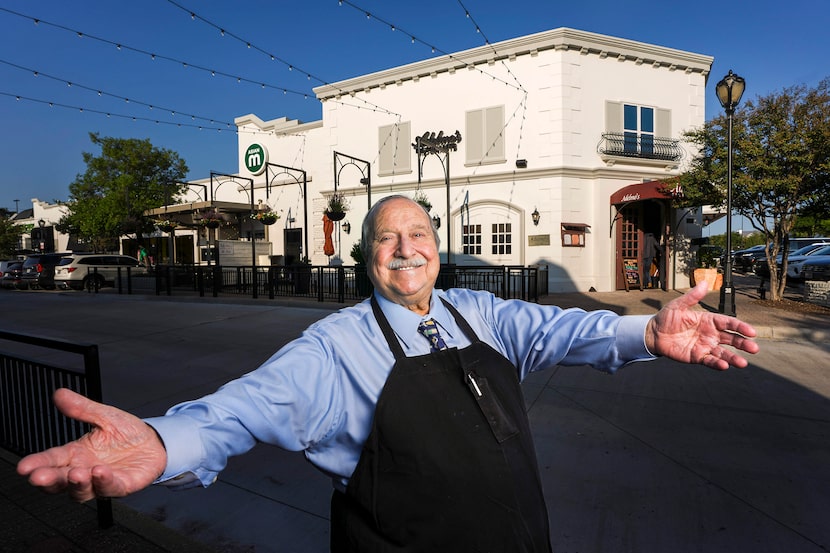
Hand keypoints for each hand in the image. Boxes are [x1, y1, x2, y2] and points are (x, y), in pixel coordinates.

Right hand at [16, 388, 166, 502]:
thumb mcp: (104, 416)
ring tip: (76, 473)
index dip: (37, 464)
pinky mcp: (122, 485)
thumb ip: (82, 409)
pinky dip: (104, 481)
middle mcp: (85, 470)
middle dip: (50, 480)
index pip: (52, 460)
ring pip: (82, 491)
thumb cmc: (126, 433)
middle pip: (60, 481)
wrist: (154, 442)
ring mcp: (101, 481)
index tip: (24, 467)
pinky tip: (100, 472)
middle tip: (40, 477)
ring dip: (77, 484)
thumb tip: (60, 394)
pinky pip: (111, 488)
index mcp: (76, 454)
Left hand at [645, 281, 759, 369]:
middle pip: (731, 339)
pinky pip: (709, 361)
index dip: (740, 327)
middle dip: (743, 344)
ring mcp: (705, 346)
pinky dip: (717, 364)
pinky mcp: (697, 357)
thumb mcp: (678, 305)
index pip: (729, 323)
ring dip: (733, 358)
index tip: (751, 332)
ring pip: (723, 353)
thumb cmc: (667, 318)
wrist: (653, 334)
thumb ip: (692, 296)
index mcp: (709, 320)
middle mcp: (710, 334)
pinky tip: (724, 366)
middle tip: (754, 349)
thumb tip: (704, 283)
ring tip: (742, 363)